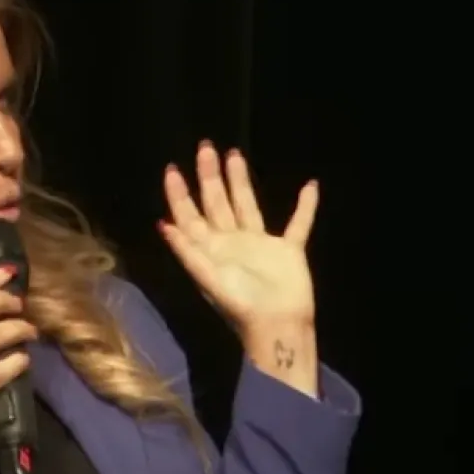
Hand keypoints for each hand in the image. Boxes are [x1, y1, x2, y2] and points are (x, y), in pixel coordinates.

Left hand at [158, 141, 318, 336]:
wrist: (277, 326)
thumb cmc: (240, 305)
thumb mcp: (207, 277)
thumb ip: (187, 251)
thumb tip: (163, 223)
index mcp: (210, 249)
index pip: (190, 215)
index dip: (180, 194)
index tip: (173, 168)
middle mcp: (231, 242)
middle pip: (216, 202)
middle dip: (209, 176)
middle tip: (205, 147)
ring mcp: (260, 245)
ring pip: (247, 205)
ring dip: (240, 181)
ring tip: (234, 154)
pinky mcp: (288, 251)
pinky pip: (298, 223)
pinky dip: (305, 206)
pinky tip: (311, 185)